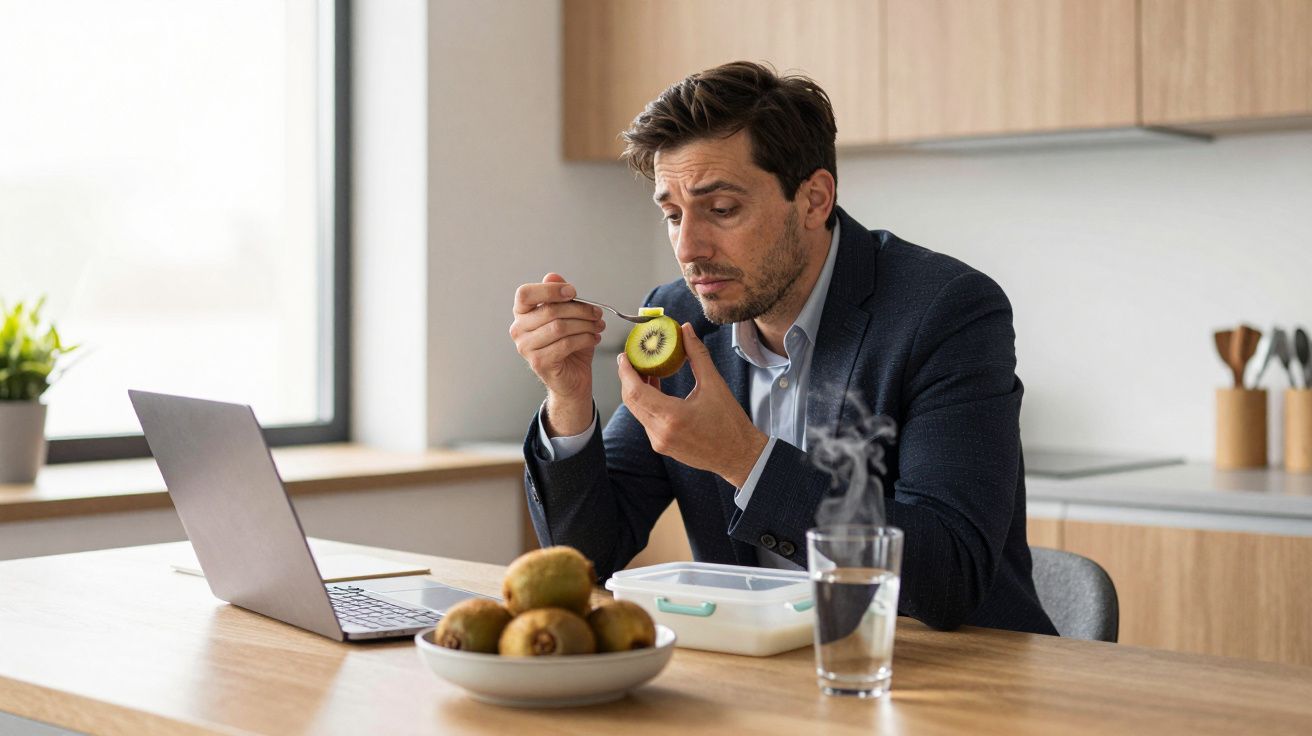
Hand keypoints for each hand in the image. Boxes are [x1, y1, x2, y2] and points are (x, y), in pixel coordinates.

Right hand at [509, 273, 604, 435]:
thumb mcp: (567, 317)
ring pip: (559, 327)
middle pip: (550, 310)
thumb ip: (560, 297)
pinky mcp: (539, 362)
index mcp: (521, 314)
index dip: (550, 290)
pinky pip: (565, 344)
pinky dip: (584, 339)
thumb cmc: (569, 347)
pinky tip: (593, 338)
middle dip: (580, 310)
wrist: (572, 378)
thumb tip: (553, 276)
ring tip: (598, 326)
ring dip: (585, 325)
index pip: (525, 294)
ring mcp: (526, 348)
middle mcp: (518, 330)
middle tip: (597, 313)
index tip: (573, 292)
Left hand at [617, 323, 767, 486]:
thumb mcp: (715, 384)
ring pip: (637, 411)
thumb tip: (686, 330)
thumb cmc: (729, 422)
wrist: (739, 455)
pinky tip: (655, 389)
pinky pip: (646, 420)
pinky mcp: (662, 446)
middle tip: (631, 358)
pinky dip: (646, 403)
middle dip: (628, 378)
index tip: (624, 356)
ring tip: (645, 370)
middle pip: (631, 401)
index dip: (626, 372)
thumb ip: (697, 355)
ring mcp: (659, 442)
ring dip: (637, 391)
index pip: (636, 392)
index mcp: (672, 416)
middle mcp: (660, 432)